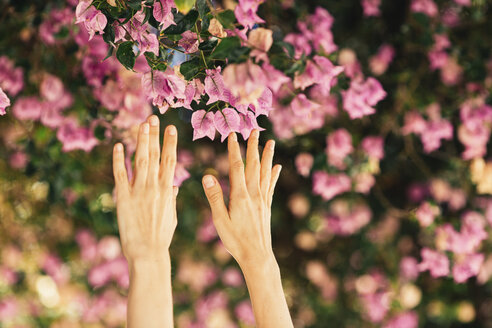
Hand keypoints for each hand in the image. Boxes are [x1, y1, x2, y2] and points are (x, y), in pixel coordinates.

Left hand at [112, 115, 177, 263]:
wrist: (148, 252)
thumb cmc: (161, 236)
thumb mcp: (171, 215)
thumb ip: (171, 198)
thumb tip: (174, 186)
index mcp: (167, 190)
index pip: (170, 161)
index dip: (170, 143)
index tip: (171, 128)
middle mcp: (154, 187)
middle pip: (155, 156)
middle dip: (154, 135)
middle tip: (153, 118)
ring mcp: (138, 191)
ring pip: (140, 161)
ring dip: (140, 142)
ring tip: (141, 125)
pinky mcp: (123, 198)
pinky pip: (120, 175)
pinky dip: (119, 160)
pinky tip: (117, 146)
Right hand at [202, 130, 281, 267]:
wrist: (257, 255)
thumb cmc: (235, 240)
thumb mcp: (220, 220)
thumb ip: (215, 198)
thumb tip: (208, 177)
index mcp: (240, 196)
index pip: (236, 167)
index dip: (234, 150)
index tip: (232, 135)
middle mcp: (254, 194)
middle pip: (253, 165)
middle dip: (253, 147)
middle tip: (254, 131)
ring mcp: (262, 200)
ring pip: (265, 172)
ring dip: (267, 156)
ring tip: (270, 141)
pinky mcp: (267, 206)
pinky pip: (270, 186)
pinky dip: (273, 174)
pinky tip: (277, 167)